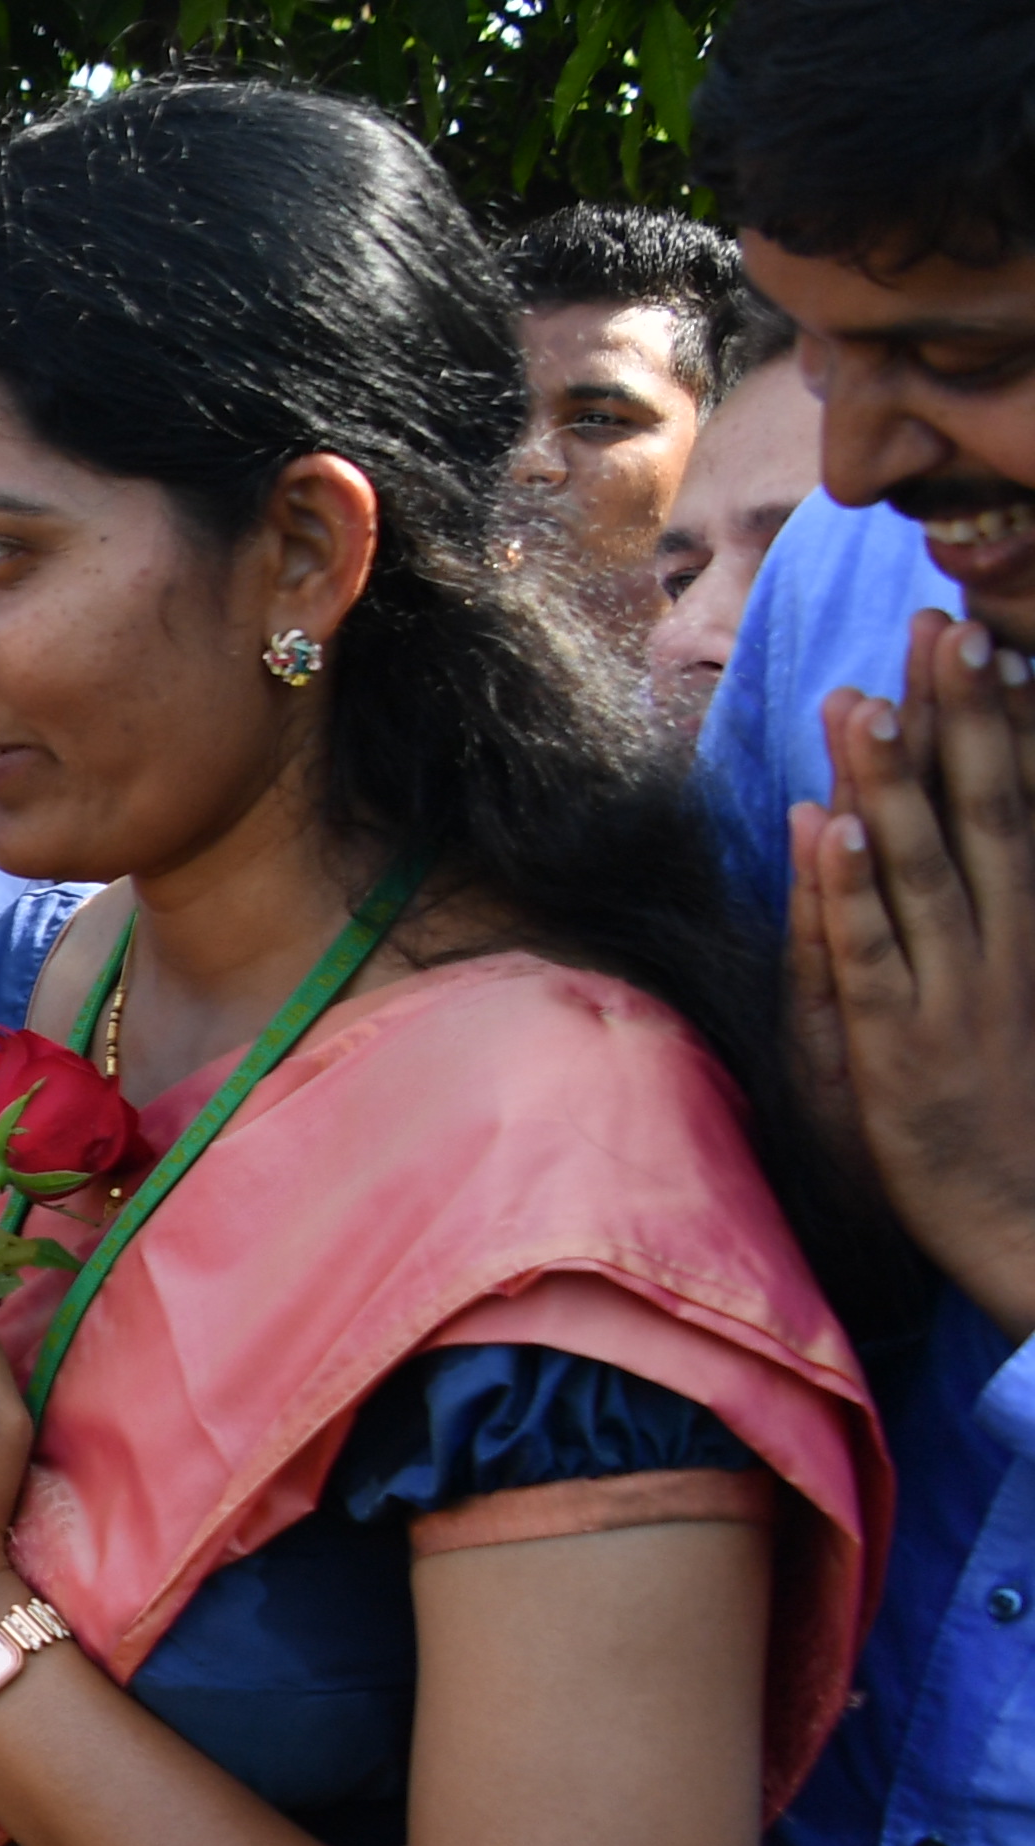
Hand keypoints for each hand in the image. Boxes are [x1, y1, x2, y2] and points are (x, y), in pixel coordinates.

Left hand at [806, 617, 1034, 1333]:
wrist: (1027, 1219)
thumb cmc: (1009, 1103)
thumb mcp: (1004, 992)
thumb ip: (975, 908)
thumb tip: (897, 828)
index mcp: (1030, 926)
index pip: (1014, 801)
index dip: (996, 719)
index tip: (976, 637)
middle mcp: (1004, 945)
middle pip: (981, 811)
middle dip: (957, 718)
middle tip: (936, 626)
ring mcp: (954, 993)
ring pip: (922, 869)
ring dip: (891, 784)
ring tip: (865, 703)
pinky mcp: (900, 1046)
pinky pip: (873, 956)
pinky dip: (851, 891)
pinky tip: (830, 828)